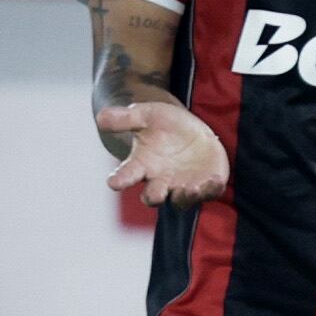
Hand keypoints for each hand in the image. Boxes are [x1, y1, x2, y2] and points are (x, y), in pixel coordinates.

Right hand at [96, 101, 229, 206]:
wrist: (187, 129)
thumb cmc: (161, 124)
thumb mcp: (145, 115)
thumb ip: (125, 118)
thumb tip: (100, 117)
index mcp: (141, 165)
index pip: (126, 175)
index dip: (120, 179)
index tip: (114, 183)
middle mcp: (160, 181)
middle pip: (153, 196)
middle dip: (154, 196)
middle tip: (156, 194)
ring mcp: (183, 185)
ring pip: (182, 200)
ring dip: (185, 196)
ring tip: (191, 188)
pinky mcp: (205, 184)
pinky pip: (209, 192)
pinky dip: (211, 188)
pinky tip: (215, 179)